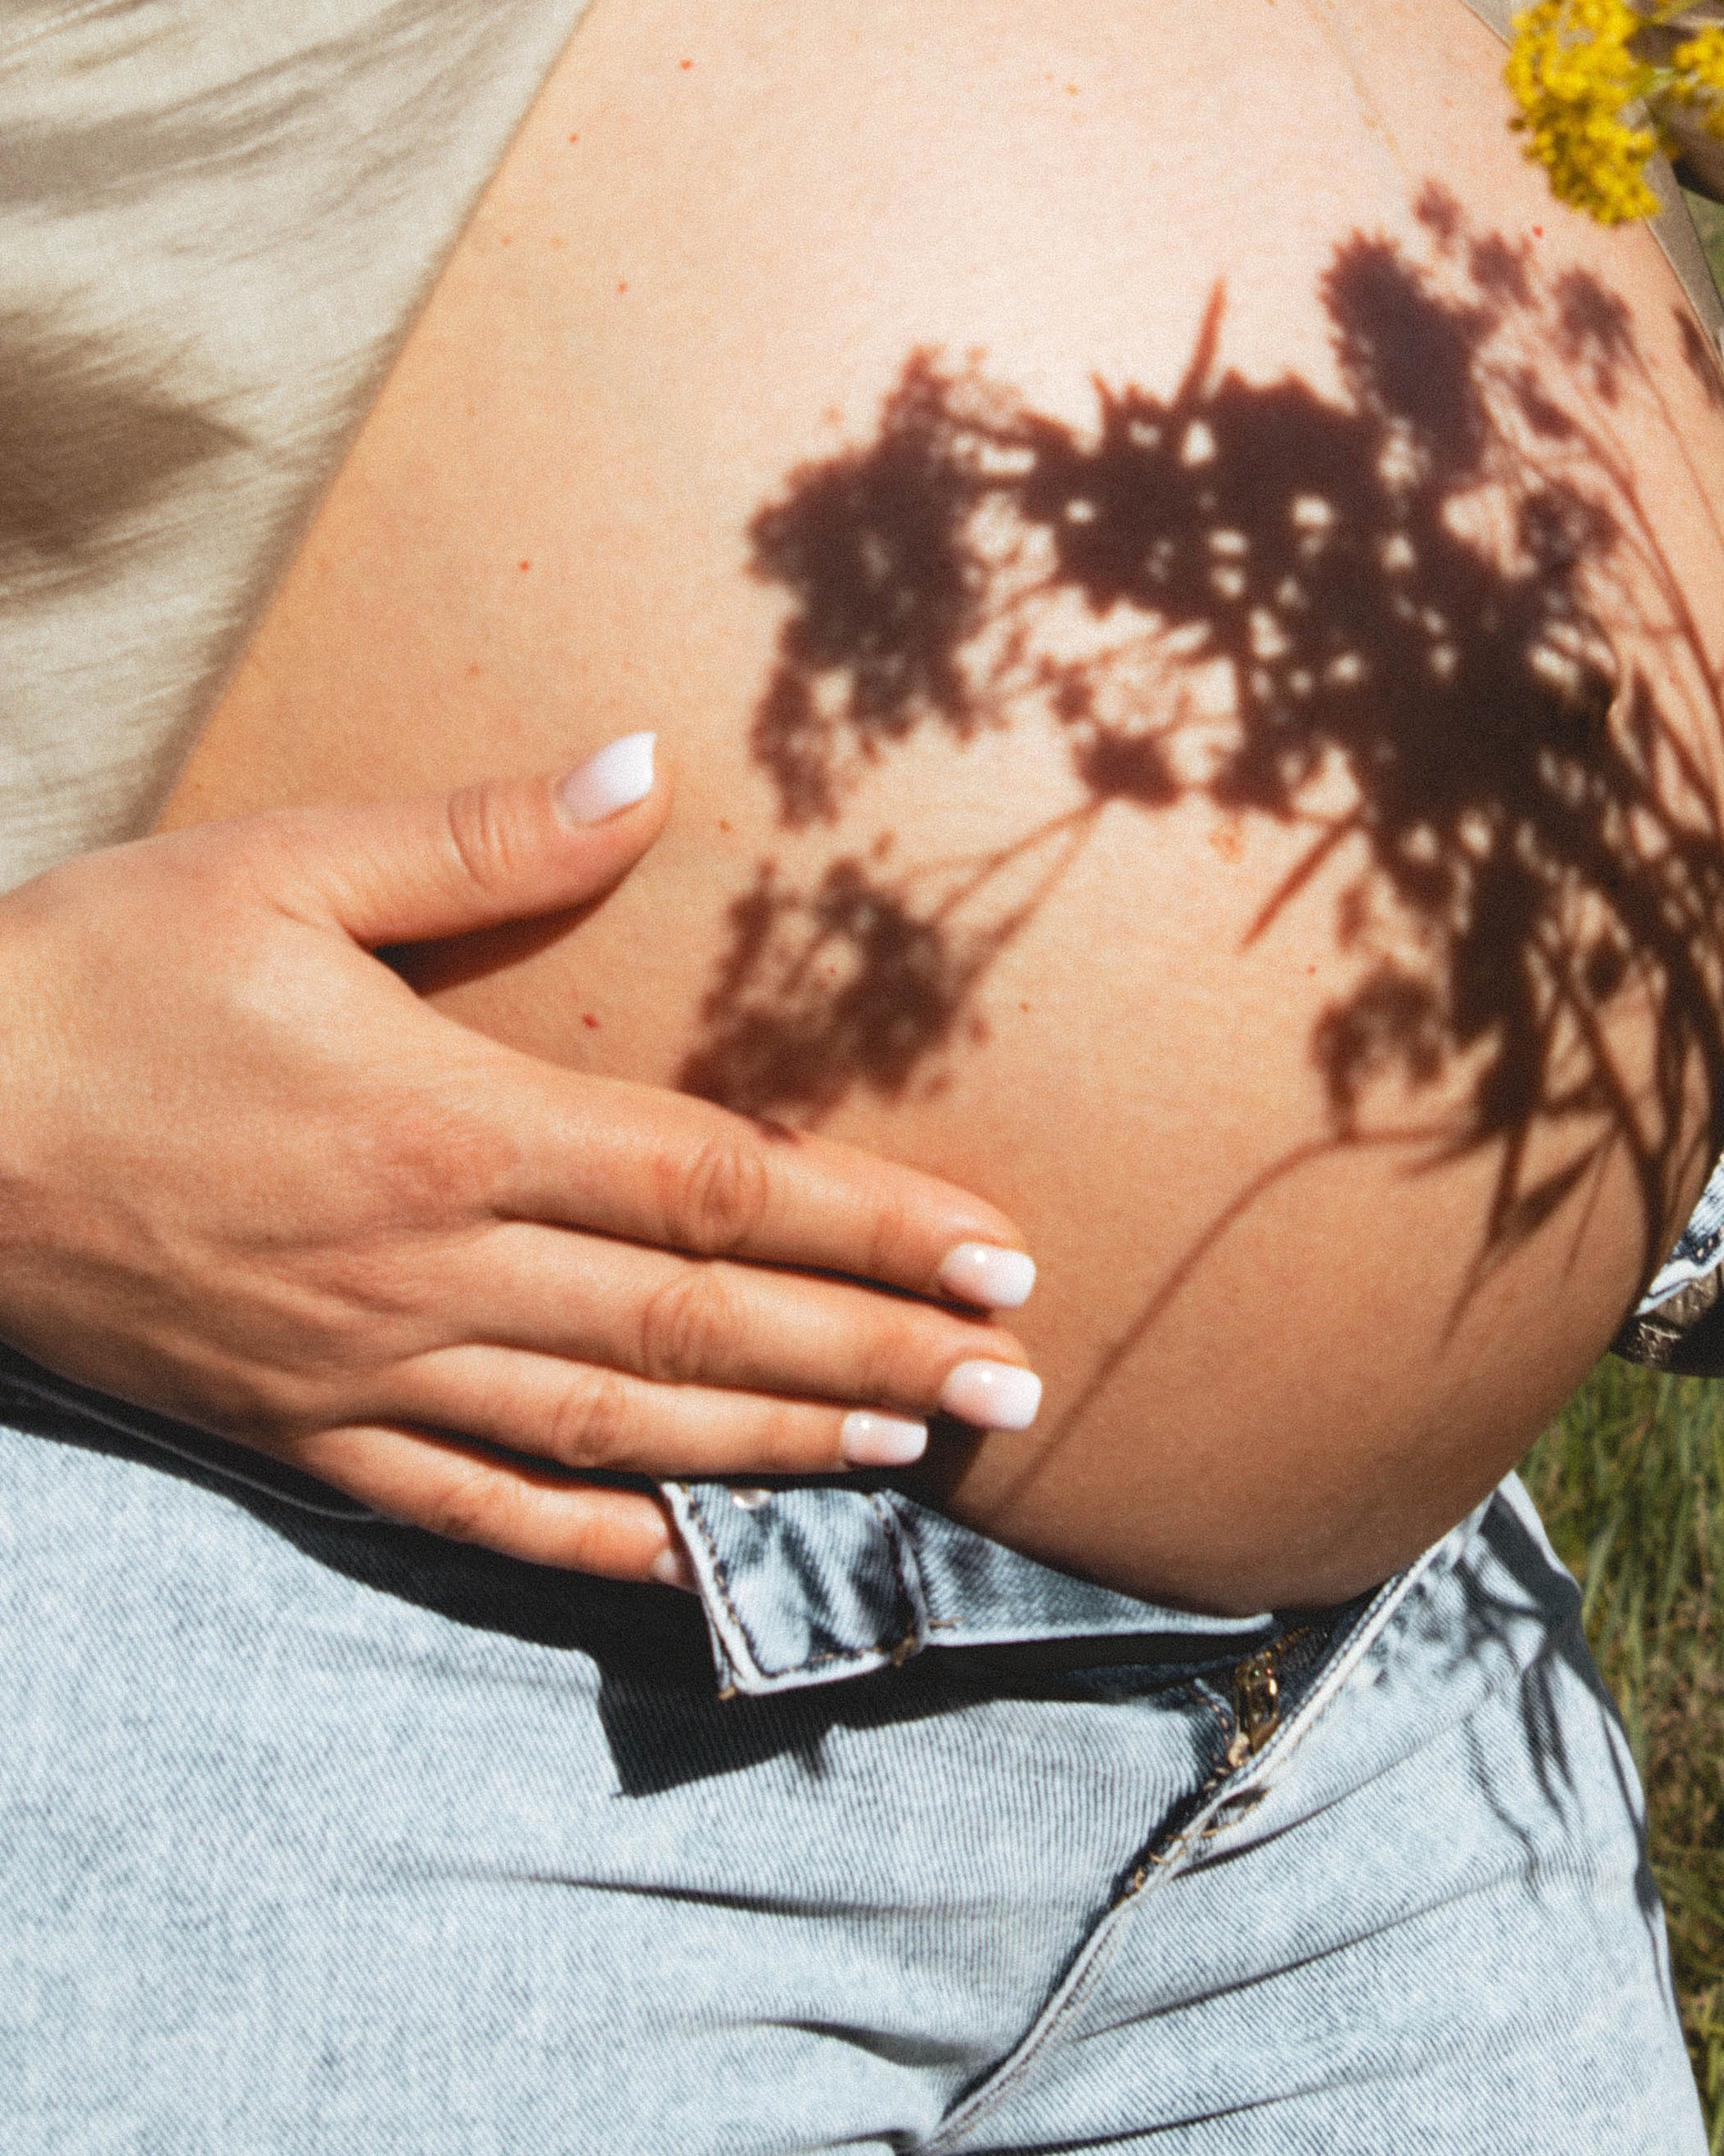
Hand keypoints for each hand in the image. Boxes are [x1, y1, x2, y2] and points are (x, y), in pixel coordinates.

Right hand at [0, 741, 1040, 1582]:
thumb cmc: (97, 979)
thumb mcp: (282, 866)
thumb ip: (481, 840)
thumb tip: (644, 771)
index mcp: (450, 1121)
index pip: (713, 1186)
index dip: (868, 1227)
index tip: (994, 1257)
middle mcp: (431, 1267)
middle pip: (698, 1327)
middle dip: (873, 1357)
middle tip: (1016, 1392)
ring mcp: (365, 1371)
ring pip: (615, 1432)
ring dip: (775, 1451)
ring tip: (909, 1464)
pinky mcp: (298, 1435)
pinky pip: (473, 1512)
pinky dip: (595, 1546)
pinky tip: (693, 1562)